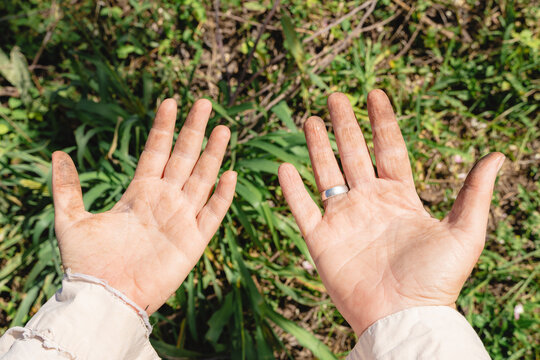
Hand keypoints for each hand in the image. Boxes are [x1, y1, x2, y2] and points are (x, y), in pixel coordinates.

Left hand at [52, 99, 235, 313]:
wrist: (105, 296)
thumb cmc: (88, 262)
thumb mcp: (71, 220)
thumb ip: (67, 187)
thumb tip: (57, 153)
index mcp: (139, 192)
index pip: (156, 151)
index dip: (164, 127)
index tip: (171, 101)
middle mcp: (164, 200)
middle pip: (184, 158)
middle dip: (194, 130)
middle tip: (206, 103)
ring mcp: (181, 218)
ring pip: (202, 179)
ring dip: (213, 155)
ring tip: (223, 129)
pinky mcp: (193, 241)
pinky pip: (212, 214)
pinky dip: (222, 196)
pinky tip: (230, 174)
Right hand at [278, 90, 503, 334]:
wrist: (403, 316)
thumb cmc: (436, 279)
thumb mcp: (465, 232)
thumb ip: (475, 193)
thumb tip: (499, 155)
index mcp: (400, 197)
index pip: (389, 149)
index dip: (382, 122)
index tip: (375, 94)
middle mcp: (369, 203)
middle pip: (353, 154)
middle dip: (345, 125)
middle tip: (335, 97)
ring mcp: (344, 220)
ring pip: (326, 173)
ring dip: (317, 147)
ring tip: (310, 119)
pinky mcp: (322, 240)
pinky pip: (303, 208)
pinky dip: (292, 189)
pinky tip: (284, 166)